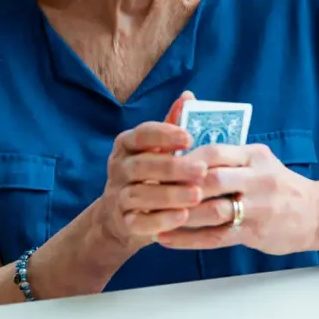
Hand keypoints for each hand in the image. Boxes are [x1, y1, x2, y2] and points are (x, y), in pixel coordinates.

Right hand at [97, 92, 205, 250]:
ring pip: (138, 194)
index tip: (189, 137)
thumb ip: (172, 126)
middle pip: (141, 166)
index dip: (164, 135)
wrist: (123, 216)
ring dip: (169, 195)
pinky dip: (160, 220)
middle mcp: (118, 168)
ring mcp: (117, 196)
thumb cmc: (151, 175)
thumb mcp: (159, 149)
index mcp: (127, 145)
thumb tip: (188, 96)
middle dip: (172, 167)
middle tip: (201, 169)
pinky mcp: (123, 223)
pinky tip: (183, 217)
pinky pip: (138, 222)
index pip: (141, 134)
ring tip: (197, 195)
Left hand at [156, 143, 318, 253]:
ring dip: (180, 215)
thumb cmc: (278, 186)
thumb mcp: (259, 162)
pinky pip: (217, 236)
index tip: (160, 164)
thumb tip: (183, 155)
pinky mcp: (256, 231)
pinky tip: (166, 238)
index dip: (185, 159)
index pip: (215, 151)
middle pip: (212, 179)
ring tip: (153, 216)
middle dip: (179, 186)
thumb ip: (228, 158)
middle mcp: (258, 178)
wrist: (314, 213)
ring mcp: (259, 206)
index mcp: (255, 156)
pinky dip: (188, 239)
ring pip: (212, 210)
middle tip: (150, 191)